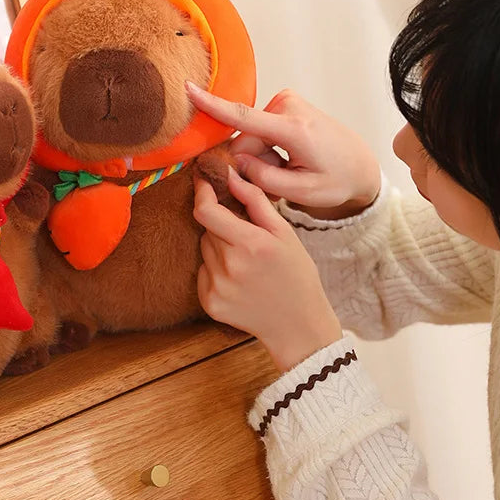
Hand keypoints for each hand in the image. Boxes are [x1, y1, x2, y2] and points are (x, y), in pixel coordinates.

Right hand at [186, 82, 379, 219]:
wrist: (360, 165)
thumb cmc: (337, 181)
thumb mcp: (303, 192)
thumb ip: (264, 178)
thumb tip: (237, 161)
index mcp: (295, 129)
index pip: (244, 117)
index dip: (212, 106)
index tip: (188, 89)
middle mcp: (289, 108)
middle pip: (245, 141)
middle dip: (254, 164)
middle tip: (282, 182)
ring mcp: (286, 102)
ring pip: (250, 138)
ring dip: (263, 159)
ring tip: (289, 171)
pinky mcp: (284, 103)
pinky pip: (259, 131)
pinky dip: (268, 150)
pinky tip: (288, 160)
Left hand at [193, 167, 341, 370]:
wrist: (298, 324)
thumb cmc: (296, 274)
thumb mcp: (284, 233)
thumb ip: (254, 200)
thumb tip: (230, 175)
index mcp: (250, 244)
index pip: (206, 211)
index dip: (201, 193)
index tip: (204, 182)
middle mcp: (230, 266)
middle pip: (207, 230)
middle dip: (221, 226)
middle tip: (246, 238)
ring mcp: (217, 287)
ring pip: (205, 250)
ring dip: (218, 249)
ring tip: (246, 263)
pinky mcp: (209, 303)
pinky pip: (203, 273)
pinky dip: (215, 271)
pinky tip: (239, 281)